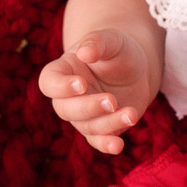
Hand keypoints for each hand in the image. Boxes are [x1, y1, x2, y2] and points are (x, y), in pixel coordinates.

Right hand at [39, 27, 157, 154]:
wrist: (136, 68)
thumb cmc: (118, 50)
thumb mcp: (112, 40)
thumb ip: (97, 42)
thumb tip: (85, 52)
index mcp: (63, 71)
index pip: (49, 82)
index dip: (61, 87)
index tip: (81, 84)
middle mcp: (68, 97)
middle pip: (66, 109)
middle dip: (88, 107)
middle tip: (112, 100)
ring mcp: (83, 115)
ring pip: (86, 126)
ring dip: (108, 123)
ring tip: (131, 114)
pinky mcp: (101, 128)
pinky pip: (98, 141)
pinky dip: (106, 145)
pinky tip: (118, 146)